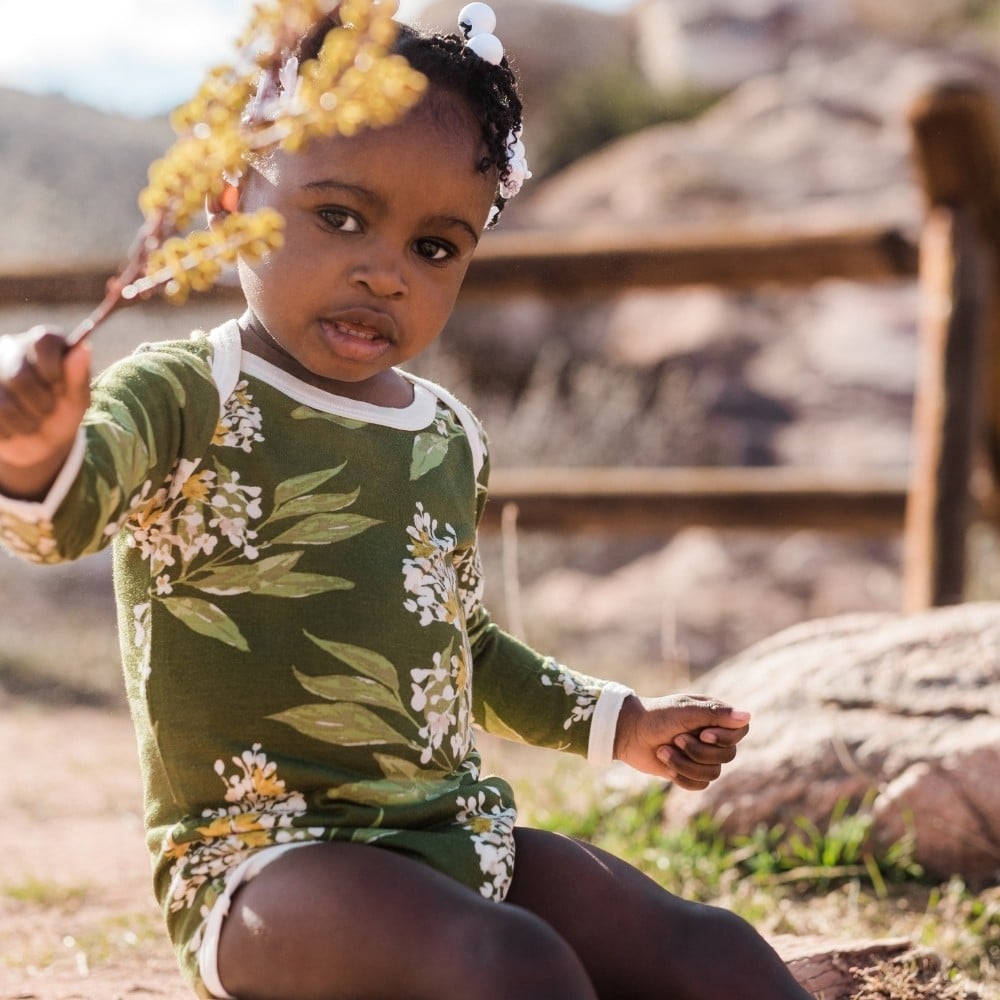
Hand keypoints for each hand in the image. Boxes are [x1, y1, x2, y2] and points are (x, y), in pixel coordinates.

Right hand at [0, 327, 90, 498]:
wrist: (40, 441)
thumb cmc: (62, 413)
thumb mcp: (76, 399)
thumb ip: (78, 375)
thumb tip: (84, 347)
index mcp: (44, 344)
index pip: (44, 341)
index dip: (53, 369)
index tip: (58, 386)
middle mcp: (14, 349)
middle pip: (20, 376)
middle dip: (41, 404)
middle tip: (49, 410)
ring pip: (3, 401)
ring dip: (26, 422)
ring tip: (34, 422)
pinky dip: (10, 430)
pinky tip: (16, 427)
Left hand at [613, 694, 749, 789]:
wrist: (628, 733)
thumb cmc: (656, 716)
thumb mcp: (685, 711)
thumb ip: (715, 714)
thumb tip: (748, 716)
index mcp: (714, 717)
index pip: (740, 731)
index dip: (725, 737)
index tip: (703, 733)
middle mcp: (712, 736)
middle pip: (728, 756)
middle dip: (698, 751)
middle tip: (675, 739)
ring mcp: (701, 755)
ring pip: (713, 773)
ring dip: (685, 764)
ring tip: (664, 751)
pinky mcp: (689, 771)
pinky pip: (700, 785)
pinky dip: (681, 776)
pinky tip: (665, 764)